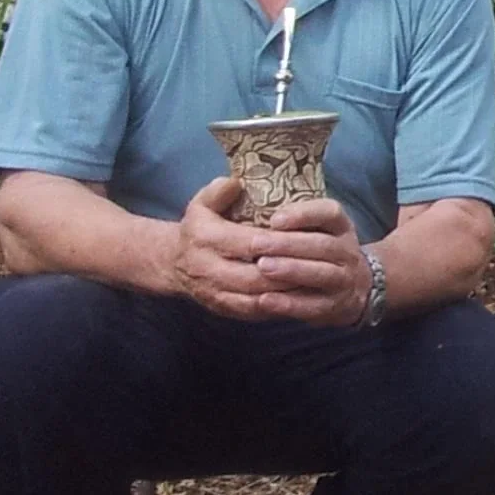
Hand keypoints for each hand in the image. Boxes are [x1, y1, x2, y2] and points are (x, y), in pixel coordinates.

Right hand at [166, 181, 367, 323]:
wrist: (175, 264)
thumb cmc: (200, 228)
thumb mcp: (202, 204)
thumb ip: (218, 192)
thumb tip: (236, 182)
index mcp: (205, 238)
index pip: (248, 242)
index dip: (278, 242)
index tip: (306, 237)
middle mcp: (207, 269)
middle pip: (254, 276)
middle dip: (288, 271)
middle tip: (320, 264)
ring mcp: (214, 293)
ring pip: (257, 298)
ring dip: (287, 292)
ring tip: (316, 281)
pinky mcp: (223, 309)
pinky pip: (254, 312)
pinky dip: (279, 306)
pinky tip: (301, 296)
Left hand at [248, 195, 374, 325]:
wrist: (355, 287)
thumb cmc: (317, 251)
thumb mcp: (315, 228)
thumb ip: (286, 214)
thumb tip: (236, 189)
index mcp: (340, 226)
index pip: (329, 213)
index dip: (304, 214)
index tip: (274, 218)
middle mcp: (346, 251)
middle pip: (323, 245)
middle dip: (288, 244)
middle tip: (256, 244)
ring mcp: (344, 279)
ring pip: (321, 273)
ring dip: (291, 270)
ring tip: (262, 267)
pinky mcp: (335, 306)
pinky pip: (313, 306)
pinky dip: (289, 304)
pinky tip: (264, 300)